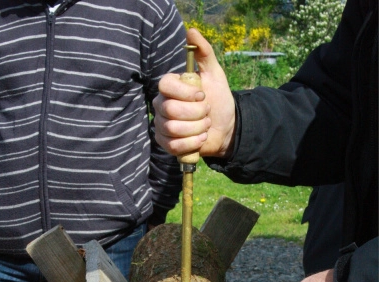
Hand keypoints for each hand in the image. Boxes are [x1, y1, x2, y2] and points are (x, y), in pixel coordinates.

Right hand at [153, 28, 235, 158]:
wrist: (225, 127)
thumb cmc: (219, 100)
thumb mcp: (215, 74)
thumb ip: (204, 53)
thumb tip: (191, 31)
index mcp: (171, 86)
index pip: (165, 85)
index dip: (185, 92)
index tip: (203, 95)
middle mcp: (161, 105)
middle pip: (170, 110)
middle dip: (197, 114)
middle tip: (207, 113)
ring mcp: (162, 125)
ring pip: (173, 129)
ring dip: (197, 129)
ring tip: (205, 126)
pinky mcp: (165, 143)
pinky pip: (173, 146)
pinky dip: (192, 143)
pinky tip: (201, 138)